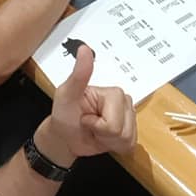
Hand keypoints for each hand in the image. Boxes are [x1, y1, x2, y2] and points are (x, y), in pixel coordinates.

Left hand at [44, 44, 136, 161]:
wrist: (64, 137)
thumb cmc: (64, 114)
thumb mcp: (67, 94)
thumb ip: (79, 74)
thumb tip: (85, 48)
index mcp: (113, 92)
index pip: (114, 121)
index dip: (97, 126)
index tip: (85, 118)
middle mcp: (125, 102)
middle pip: (124, 131)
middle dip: (103, 134)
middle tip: (90, 126)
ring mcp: (129, 117)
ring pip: (128, 139)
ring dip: (108, 141)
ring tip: (95, 132)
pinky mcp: (130, 132)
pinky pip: (130, 145)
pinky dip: (115, 147)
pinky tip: (104, 139)